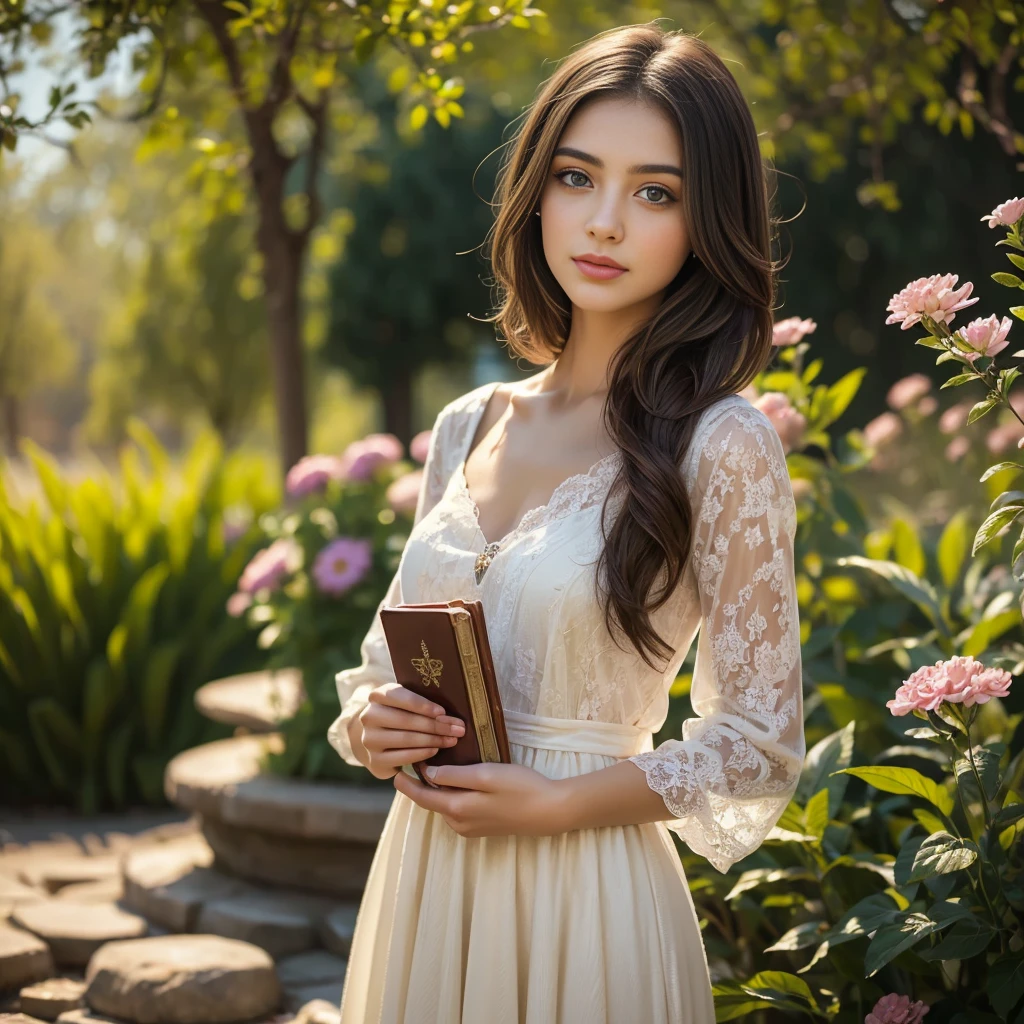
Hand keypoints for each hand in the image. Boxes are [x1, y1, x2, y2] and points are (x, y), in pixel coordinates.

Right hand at [352, 682, 464, 779]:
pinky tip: (435, 750)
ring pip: (406, 739)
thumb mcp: (407, 703)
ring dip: (433, 740)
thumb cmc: (402, 716)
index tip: (442, 712)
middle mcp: (369, 716)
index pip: (397, 696)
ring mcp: (369, 739)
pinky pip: (402, 757)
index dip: (421, 704)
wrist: (379, 740)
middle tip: (458, 729)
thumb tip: (448, 714)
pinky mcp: (375, 760)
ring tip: (452, 740)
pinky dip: (422, 753)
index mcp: (377, 696)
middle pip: (405, 720)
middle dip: (436, 725)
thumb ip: (421, 702)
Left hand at [392, 760, 569, 837]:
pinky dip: (451, 795)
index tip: (394, 770)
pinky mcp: (483, 826)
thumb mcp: (485, 775)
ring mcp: (471, 827)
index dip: (407, 784)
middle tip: (411, 763)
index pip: (422, 797)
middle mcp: (459, 823)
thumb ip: (455, 776)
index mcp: (457, 810)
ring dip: (436, 789)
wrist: (550, 811)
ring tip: (430, 767)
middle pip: (432, 802)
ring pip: (445, 805)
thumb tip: (429, 774)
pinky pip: (458, 809)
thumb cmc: (520, 788)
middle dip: (420, 785)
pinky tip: (455, 781)